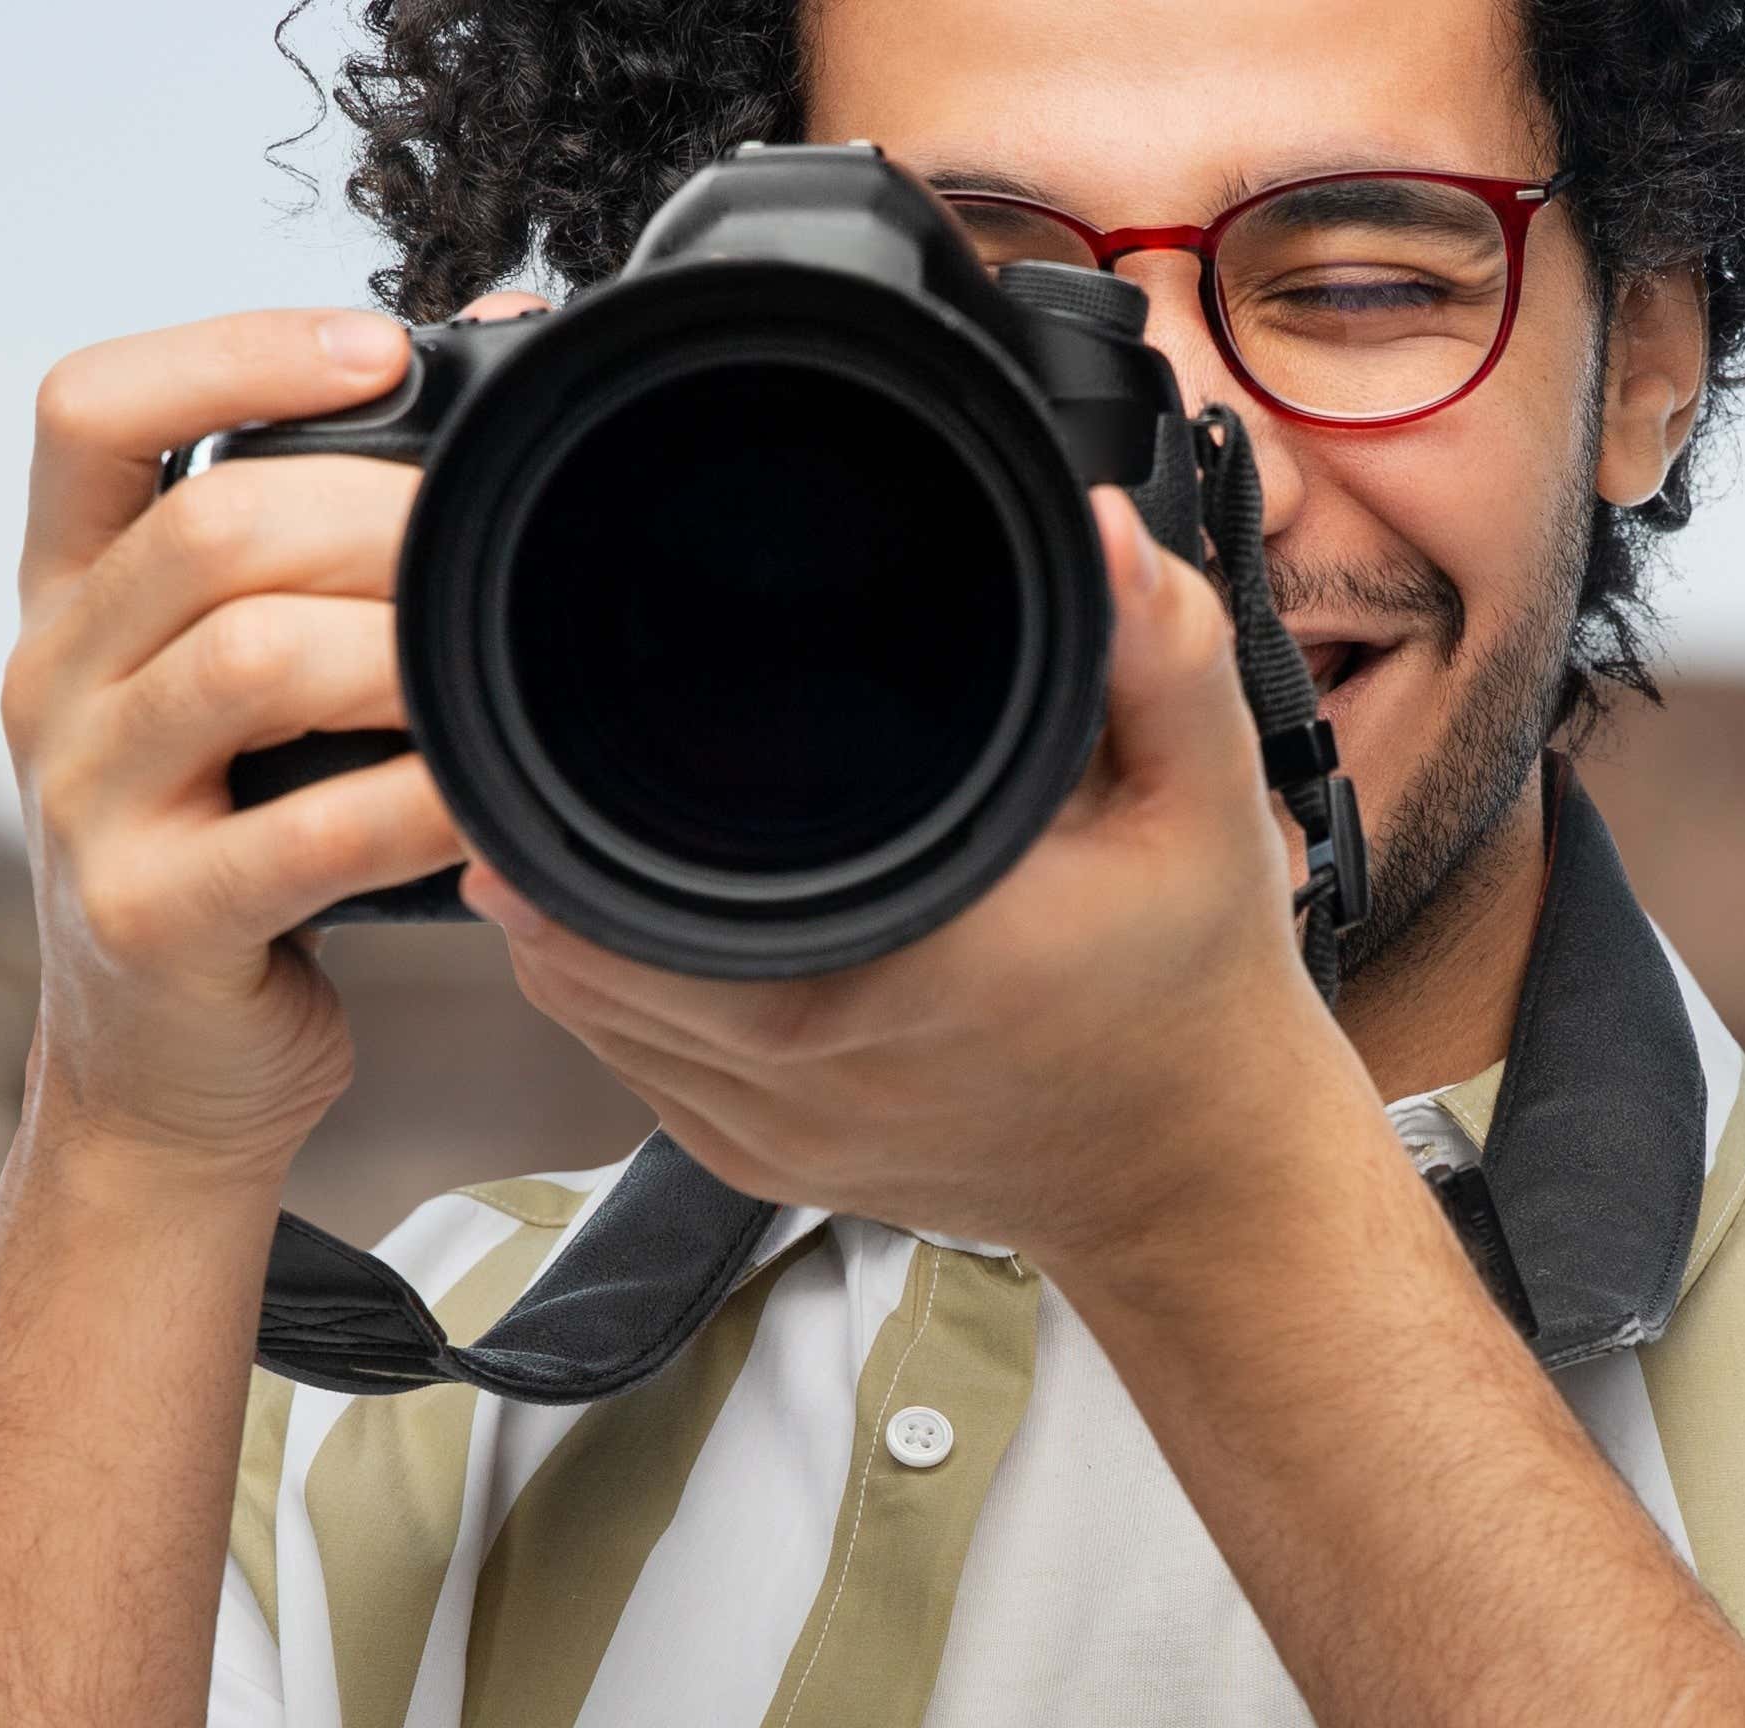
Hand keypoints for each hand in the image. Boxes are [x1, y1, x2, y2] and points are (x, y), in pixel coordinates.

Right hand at [0, 308, 471, 1179]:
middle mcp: (48, 683)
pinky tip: (487, 788)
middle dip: (378, 512)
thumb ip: (325, 533)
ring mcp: (83, 806)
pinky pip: (302, 835)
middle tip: (499, 534)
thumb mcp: (242, 681)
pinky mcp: (148, 923)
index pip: (85, 410)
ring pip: (246, 661)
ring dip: (400, 644)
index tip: (376, 350)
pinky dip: (415, 796)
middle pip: (204, 529)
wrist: (164, 1076)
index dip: (229, 353)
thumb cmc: (239, 844)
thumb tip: (502, 328)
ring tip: (497, 652)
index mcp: (67, 596)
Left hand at [463, 495, 1393, 1262]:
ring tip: (560, 814)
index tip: (564, 709)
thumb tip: (1101, 534)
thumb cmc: (1193, 990)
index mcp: (905, 964)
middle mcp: (815, 1061)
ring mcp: (776, 1128)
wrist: (1192, 1175)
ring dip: (562, 913)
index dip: (584, 799)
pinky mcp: (762, 1163)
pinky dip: (603, 989)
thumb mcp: (1205, 805)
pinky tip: (616, 917)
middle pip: (584, 941)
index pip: (662, 883)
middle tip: (539, 736)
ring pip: (586, 1010)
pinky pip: (628, 1068)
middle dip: (547, 839)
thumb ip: (1162, 657)